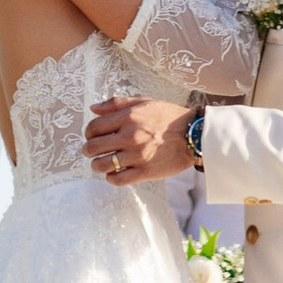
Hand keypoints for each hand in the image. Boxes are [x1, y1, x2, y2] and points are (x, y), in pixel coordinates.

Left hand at [84, 95, 200, 184]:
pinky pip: (117, 179)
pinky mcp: (145, 172)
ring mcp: (137, 155)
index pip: (94, 127)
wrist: (194, 135)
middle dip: (88, 150)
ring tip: (102, 163)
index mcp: (129, 117)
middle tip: (92, 151)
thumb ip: (117, 103)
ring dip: (97, 165)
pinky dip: (111, 178)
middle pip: (93, 147)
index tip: (92, 136)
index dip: (88, 133)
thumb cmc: (169, 117)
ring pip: (102, 165)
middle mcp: (130, 136)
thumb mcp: (144, 102)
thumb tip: (93, 108)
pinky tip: (115, 173)